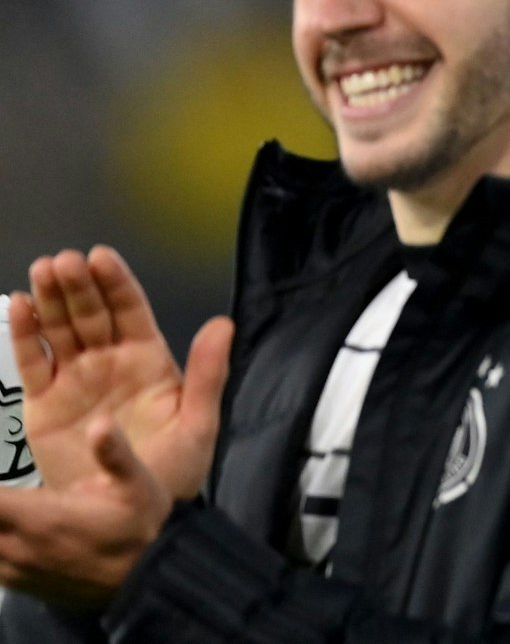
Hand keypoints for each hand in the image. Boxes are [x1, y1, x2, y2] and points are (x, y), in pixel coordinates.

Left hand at [0, 414, 169, 608]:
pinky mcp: (23, 584)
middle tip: (5, 495)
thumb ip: (114, 454)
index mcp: (41, 517)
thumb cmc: (142, 526)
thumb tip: (101, 422)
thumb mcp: (138, 483)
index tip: (2, 479)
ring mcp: (18, 569)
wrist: (149, 581)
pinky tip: (6, 535)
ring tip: (5, 509)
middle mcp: (20, 545)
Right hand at [12, 246, 232, 498]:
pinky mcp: (45, 402)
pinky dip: (24, 334)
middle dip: (78, 286)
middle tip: (63, 262)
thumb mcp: (198, 424)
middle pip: (91, 313)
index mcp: (149, 360)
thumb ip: (209, 373)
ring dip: (50, 299)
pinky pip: (33, 361)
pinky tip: (19, 305)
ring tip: (41, 271)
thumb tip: (223, 323)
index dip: (116, 283)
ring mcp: (76, 379)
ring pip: (60, 329)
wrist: (131, 518)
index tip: (100, 257)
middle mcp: (110, 361)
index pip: (131, 311)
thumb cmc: (172, 471)